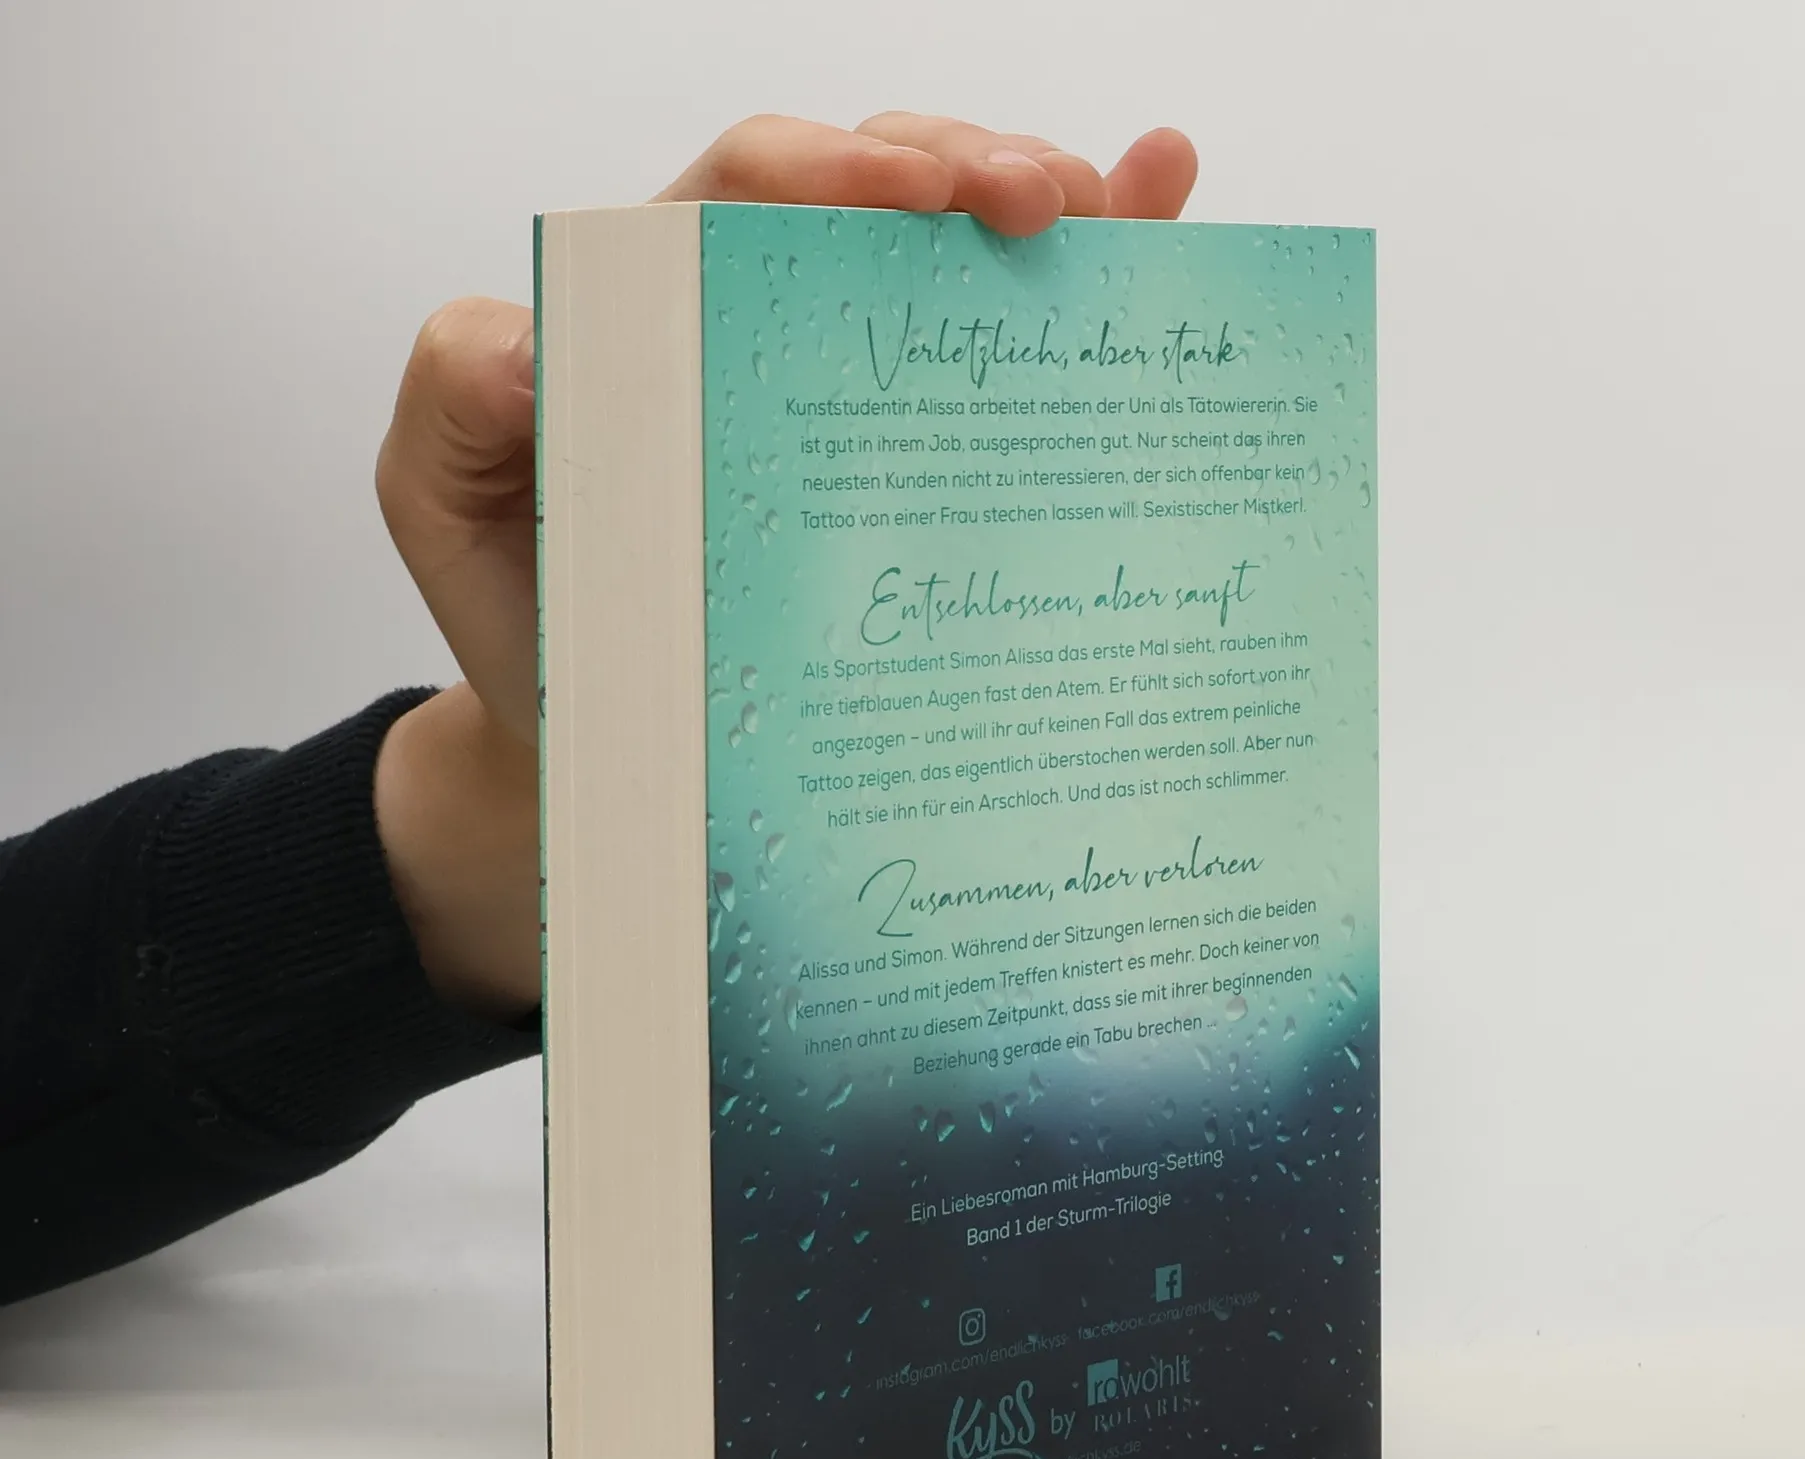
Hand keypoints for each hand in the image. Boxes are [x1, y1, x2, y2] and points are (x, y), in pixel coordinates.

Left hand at [371, 115, 1198, 1016]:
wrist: (603, 746)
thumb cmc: (538, 617)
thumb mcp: (444, 504)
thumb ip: (454, 404)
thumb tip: (535, 346)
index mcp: (665, 308)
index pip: (750, 187)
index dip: (832, 164)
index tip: (906, 193)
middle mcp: (773, 322)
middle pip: (880, 188)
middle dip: (968, 166)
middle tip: (1036, 204)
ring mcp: (858, 386)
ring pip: (960, 248)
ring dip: (1048, 200)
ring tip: (1113, 206)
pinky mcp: (925, 459)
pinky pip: (1013, 340)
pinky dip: (1100, 259)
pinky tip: (1158, 203)